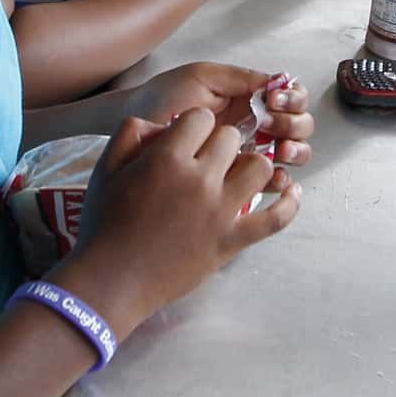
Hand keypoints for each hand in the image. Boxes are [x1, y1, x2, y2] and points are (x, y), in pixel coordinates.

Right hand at [58, 107, 302, 329]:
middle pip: (231, 138)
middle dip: (218, 143)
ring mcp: (221, 211)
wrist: (113, 279)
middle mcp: (200, 179)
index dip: (194, 125)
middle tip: (205, 160)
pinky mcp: (232, 241)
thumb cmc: (104, 224)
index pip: (201, 118)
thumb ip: (130, 133)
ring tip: (236, 174)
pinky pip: (275, 219)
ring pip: (260, 167)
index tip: (187, 139)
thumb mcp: (105, 169)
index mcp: (168, 158)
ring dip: (250, 165)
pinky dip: (288, 204)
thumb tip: (159, 123)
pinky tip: (291, 192)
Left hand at [120, 64, 313, 169]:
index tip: (273, 102)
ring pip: (292, 153)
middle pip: (300, 126)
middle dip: (294, 125)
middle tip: (270, 125)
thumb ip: (240, 78)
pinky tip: (274, 177)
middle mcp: (255, 124)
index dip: (292, 100)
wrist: (136, 127)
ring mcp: (249, 152)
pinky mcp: (237, 179)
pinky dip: (281, 180)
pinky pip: (271, 182)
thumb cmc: (164, 98)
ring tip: (278, 150)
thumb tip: (278, 82)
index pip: (291, 97)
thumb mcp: (202, 78)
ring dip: (295, 150)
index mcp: (250, 98)